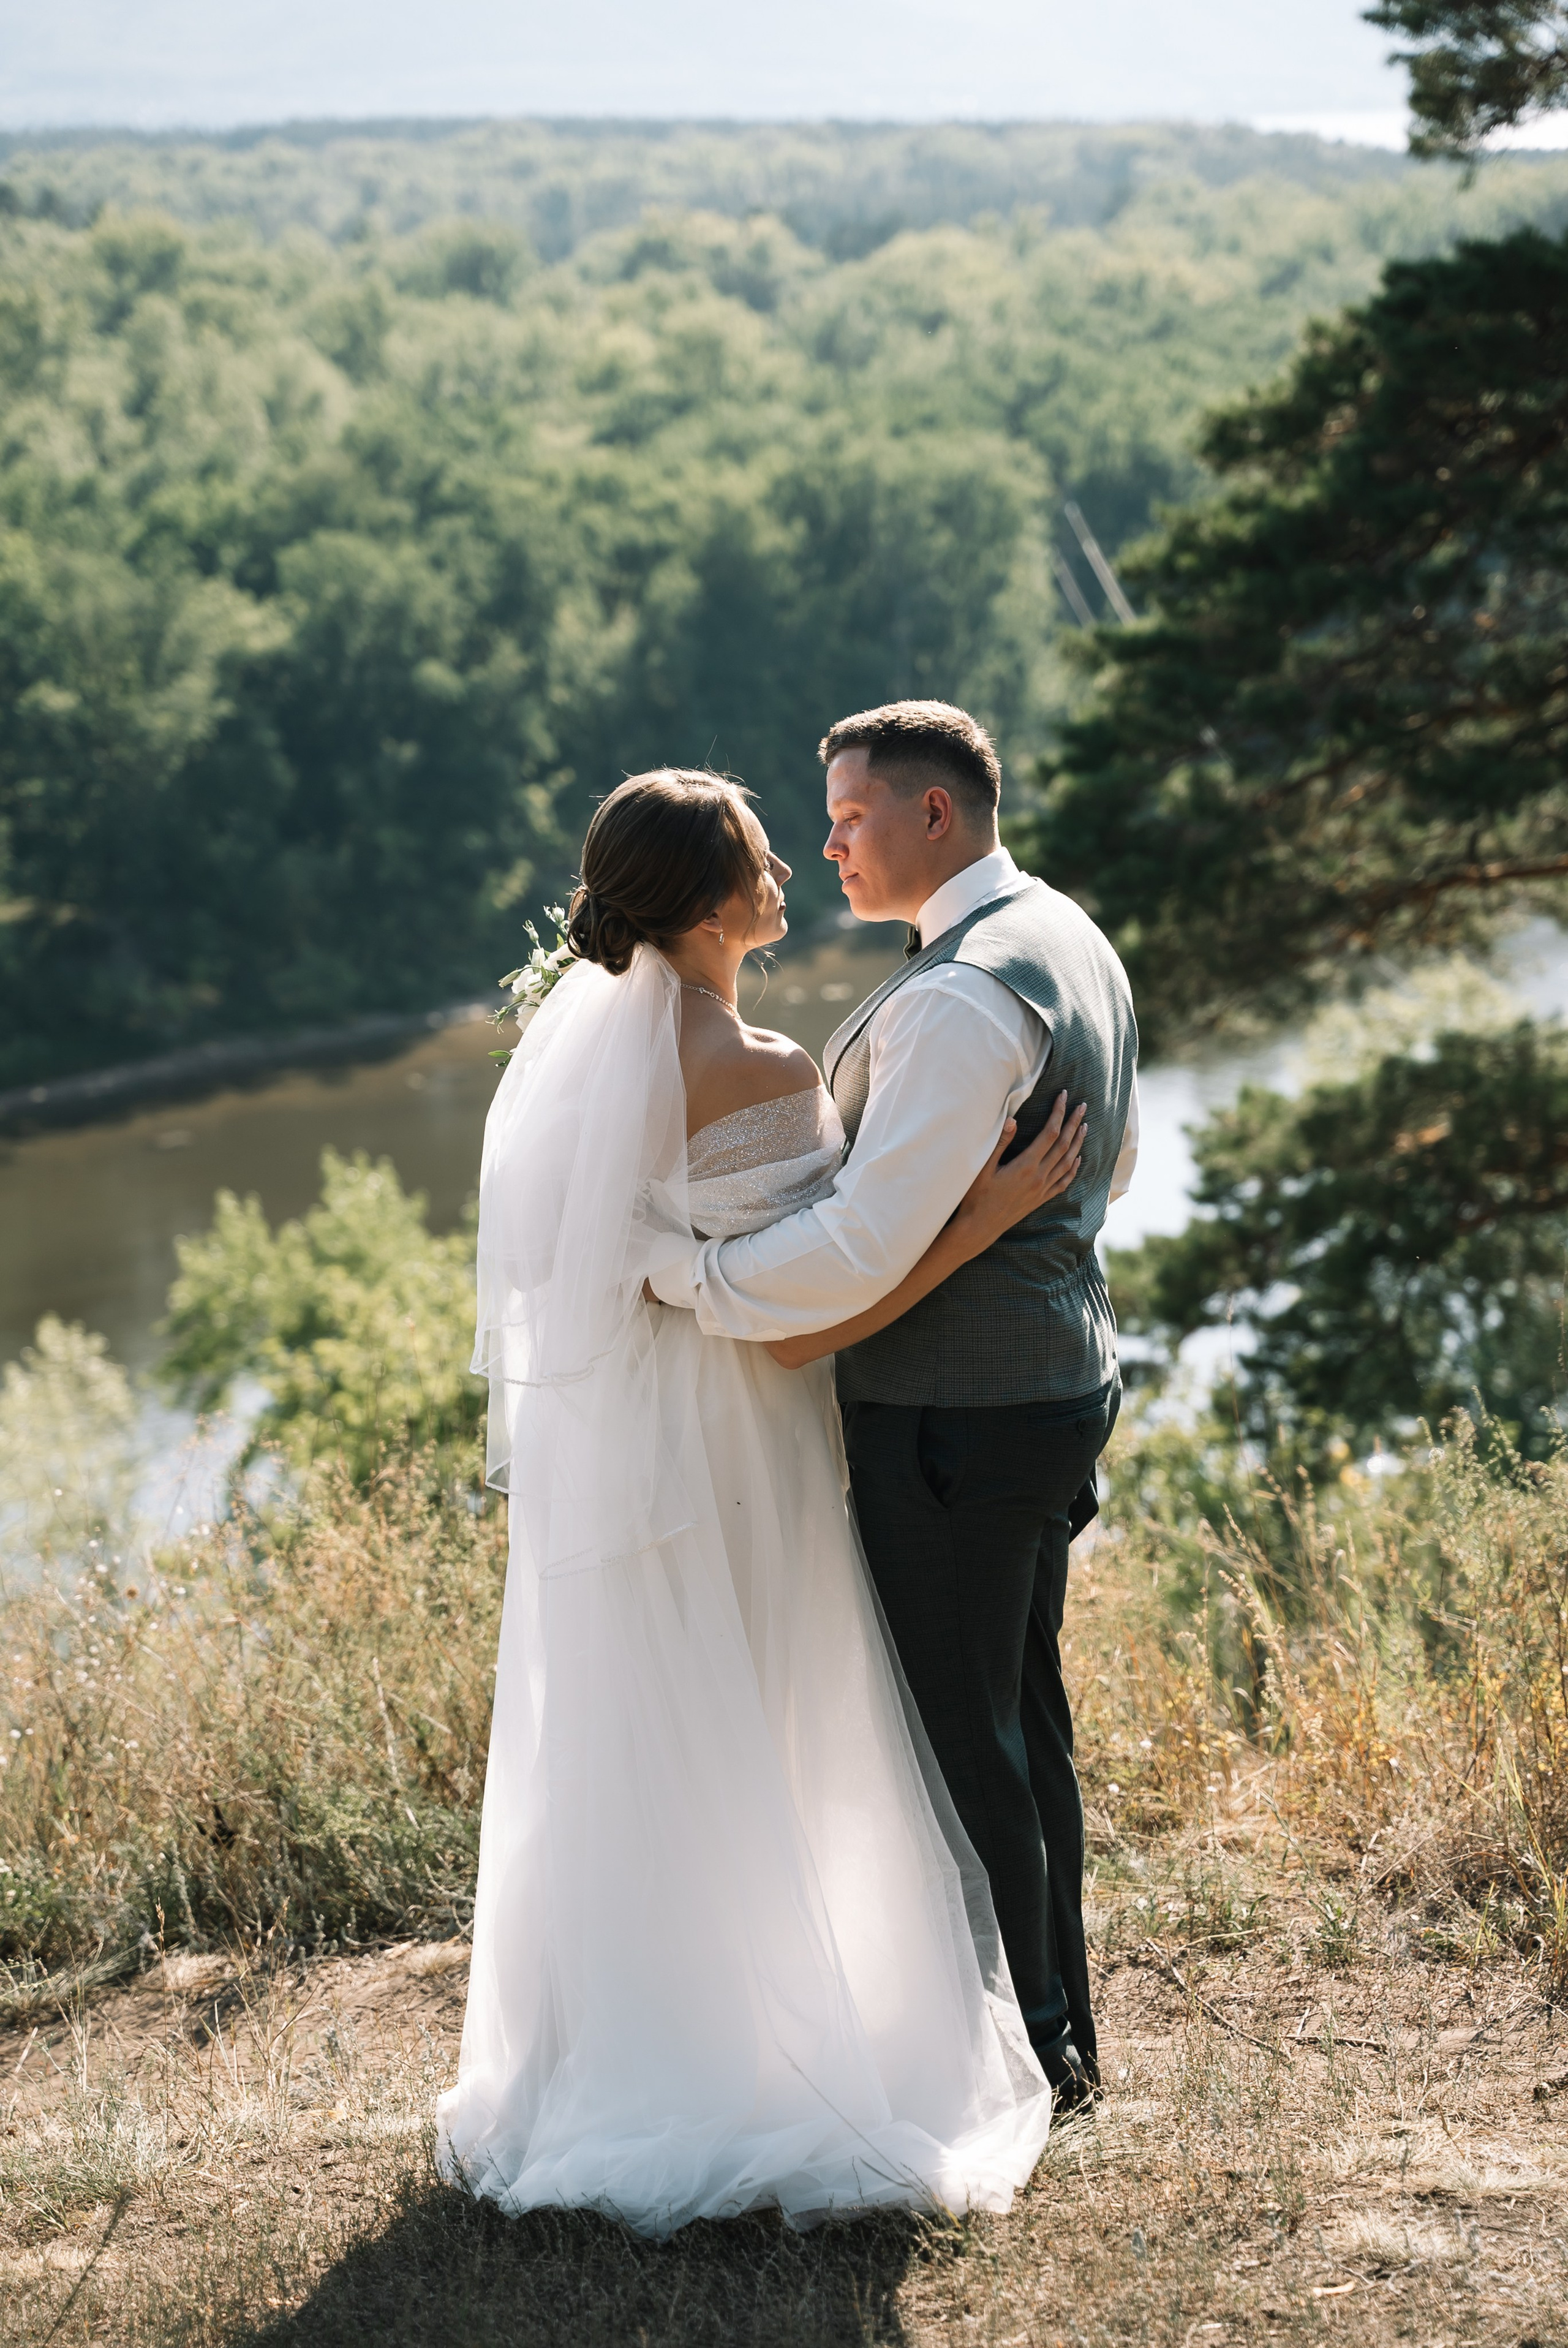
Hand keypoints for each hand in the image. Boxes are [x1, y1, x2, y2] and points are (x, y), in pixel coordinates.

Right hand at [949, 1093, 1085, 1262]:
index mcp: (1026, 1166)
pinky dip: (1073, 1168)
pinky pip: (1063, 1181)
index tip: (1063, 1096)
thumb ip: (999, 1143)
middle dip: (1074, 1123)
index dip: (1058, 1113)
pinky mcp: (1040, 1199)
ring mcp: (1042, 1189)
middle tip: (1082, 1106)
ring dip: (1077, 1142)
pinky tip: (1078, 1159)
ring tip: (1085, 1127)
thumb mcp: (983, 1167)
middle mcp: (1039, 1177)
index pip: (1049, 1133)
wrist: (979, 1227)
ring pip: (1067, 1162)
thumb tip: (1013, 1119)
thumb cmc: (976, 1196)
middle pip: (1063, 1145)